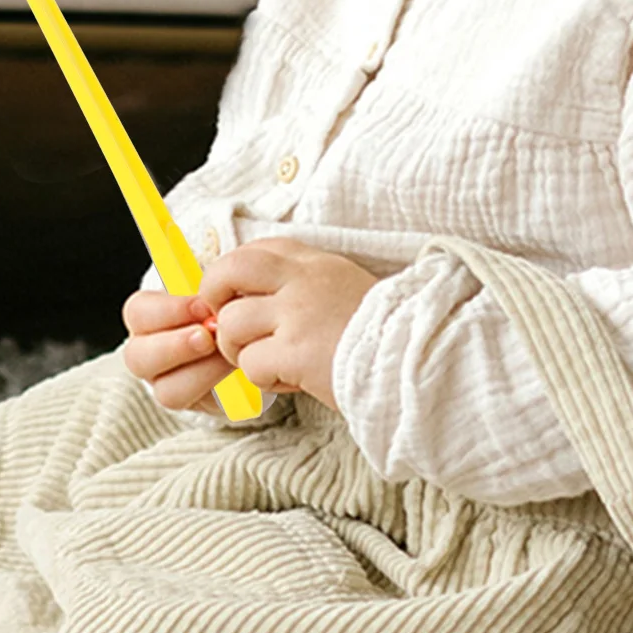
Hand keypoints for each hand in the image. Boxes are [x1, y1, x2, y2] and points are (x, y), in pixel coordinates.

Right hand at [121, 288, 232, 415]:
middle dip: (175, 346)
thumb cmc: (225, 303)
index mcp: (147, 317)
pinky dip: (218, 389)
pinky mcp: (192, 403)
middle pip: (138, 357)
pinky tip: (237, 374)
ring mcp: (166, 382)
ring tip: (229, 357)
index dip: (169, 310)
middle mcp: (148, 352)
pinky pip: (196, 406)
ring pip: (164, 390)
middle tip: (208, 337)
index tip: (203, 305)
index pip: (138, 312)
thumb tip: (222, 273)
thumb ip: (212, 285)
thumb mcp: (219, 288)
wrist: (244, 335)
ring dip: (200, 372)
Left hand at [198, 237, 377, 414]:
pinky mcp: (296, 352)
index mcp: (314, 262)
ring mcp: (297, 314)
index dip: (231, 276)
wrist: (419, 361)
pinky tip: (293, 380)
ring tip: (271, 362)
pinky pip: (252, 364)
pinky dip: (265, 379)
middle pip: (227, 271)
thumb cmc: (382, 332)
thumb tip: (250, 296)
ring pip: (231, 324)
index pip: (251, 252)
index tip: (235, 298)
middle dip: (213, 297)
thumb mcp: (343, 285)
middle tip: (225, 325)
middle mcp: (301, 280)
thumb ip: (302, 283)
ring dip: (240, 350)